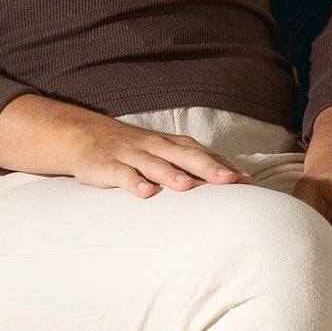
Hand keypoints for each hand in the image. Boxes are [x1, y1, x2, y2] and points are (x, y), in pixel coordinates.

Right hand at [0, 93, 254, 196]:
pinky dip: (134, 183)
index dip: (223, 166)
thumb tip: (225, 184)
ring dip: (172, 174)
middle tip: (229, 182)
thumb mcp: (161, 155)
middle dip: (207, 168)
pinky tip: (146, 194)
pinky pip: (123, 175)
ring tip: (188, 187)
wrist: (84, 136)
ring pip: (155, 164)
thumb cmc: (132, 152)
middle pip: (185, 155)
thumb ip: (188, 167)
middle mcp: (155, 147)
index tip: (247, 182)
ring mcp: (131, 156)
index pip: (201, 153)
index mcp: (170, 145)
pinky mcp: (108, 166)